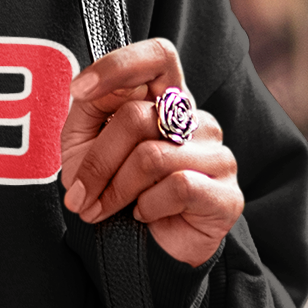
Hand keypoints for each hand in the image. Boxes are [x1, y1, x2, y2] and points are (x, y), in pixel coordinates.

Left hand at [58, 38, 243, 266]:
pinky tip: (145, 215)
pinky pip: (178, 186)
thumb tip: (88, 86)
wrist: (139, 251)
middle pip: (136, 117)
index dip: (118, 65)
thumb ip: (90, 107)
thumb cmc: (113, 188)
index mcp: (165, 100)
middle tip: (80, 196)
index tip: (79, 90)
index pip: (159, 56)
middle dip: (97, 162)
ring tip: (105, 209)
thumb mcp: (84, 143)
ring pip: (151, 157)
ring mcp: (217, 155)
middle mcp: (196, 120)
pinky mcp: (228, 194)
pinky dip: (148, 207)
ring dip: (116, 191)